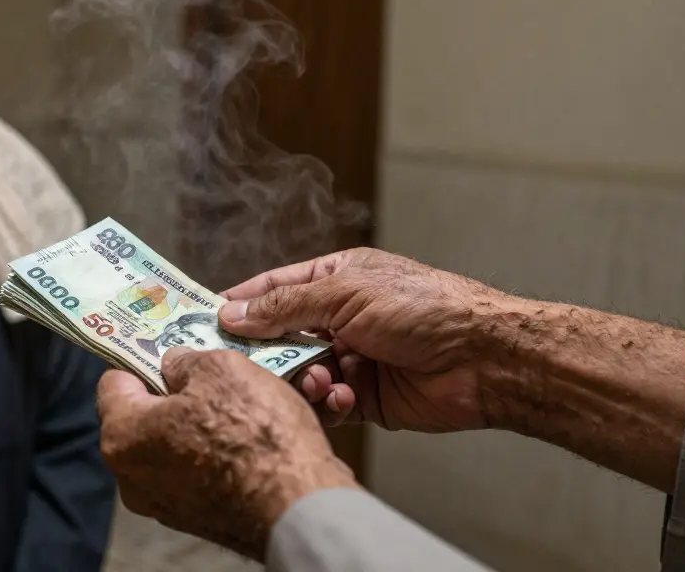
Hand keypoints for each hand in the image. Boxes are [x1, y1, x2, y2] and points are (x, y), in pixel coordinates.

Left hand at [96, 347, 356, 561]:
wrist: (298, 507)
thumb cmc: (254, 434)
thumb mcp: (221, 369)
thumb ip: (185, 361)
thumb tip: (175, 366)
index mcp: (122, 435)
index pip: (113, 382)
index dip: (142, 359)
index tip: (167, 350)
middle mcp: (131, 477)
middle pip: (142, 417)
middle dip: (172, 394)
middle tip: (208, 376)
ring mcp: (162, 504)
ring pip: (171, 446)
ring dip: (196, 425)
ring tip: (235, 407)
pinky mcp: (195, 520)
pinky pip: (194, 473)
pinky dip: (213, 456)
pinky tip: (246, 441)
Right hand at [219, 248, 521, 433]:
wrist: (484, 359)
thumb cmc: (424, 309)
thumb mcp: (345, 295)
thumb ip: (284, 306)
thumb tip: (232, 314)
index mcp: (335, 280)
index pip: (272, 289)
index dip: (238, 305)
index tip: (201, 322)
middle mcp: (340, 317)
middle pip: (280, 336)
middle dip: (264, 353)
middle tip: (241, 368)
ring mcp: (352, 357)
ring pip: (300, 374)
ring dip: (301, 380)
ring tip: (316, 381)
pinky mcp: (364, 397)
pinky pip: (326, 404)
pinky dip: (326, 404)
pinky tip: (340, 399)